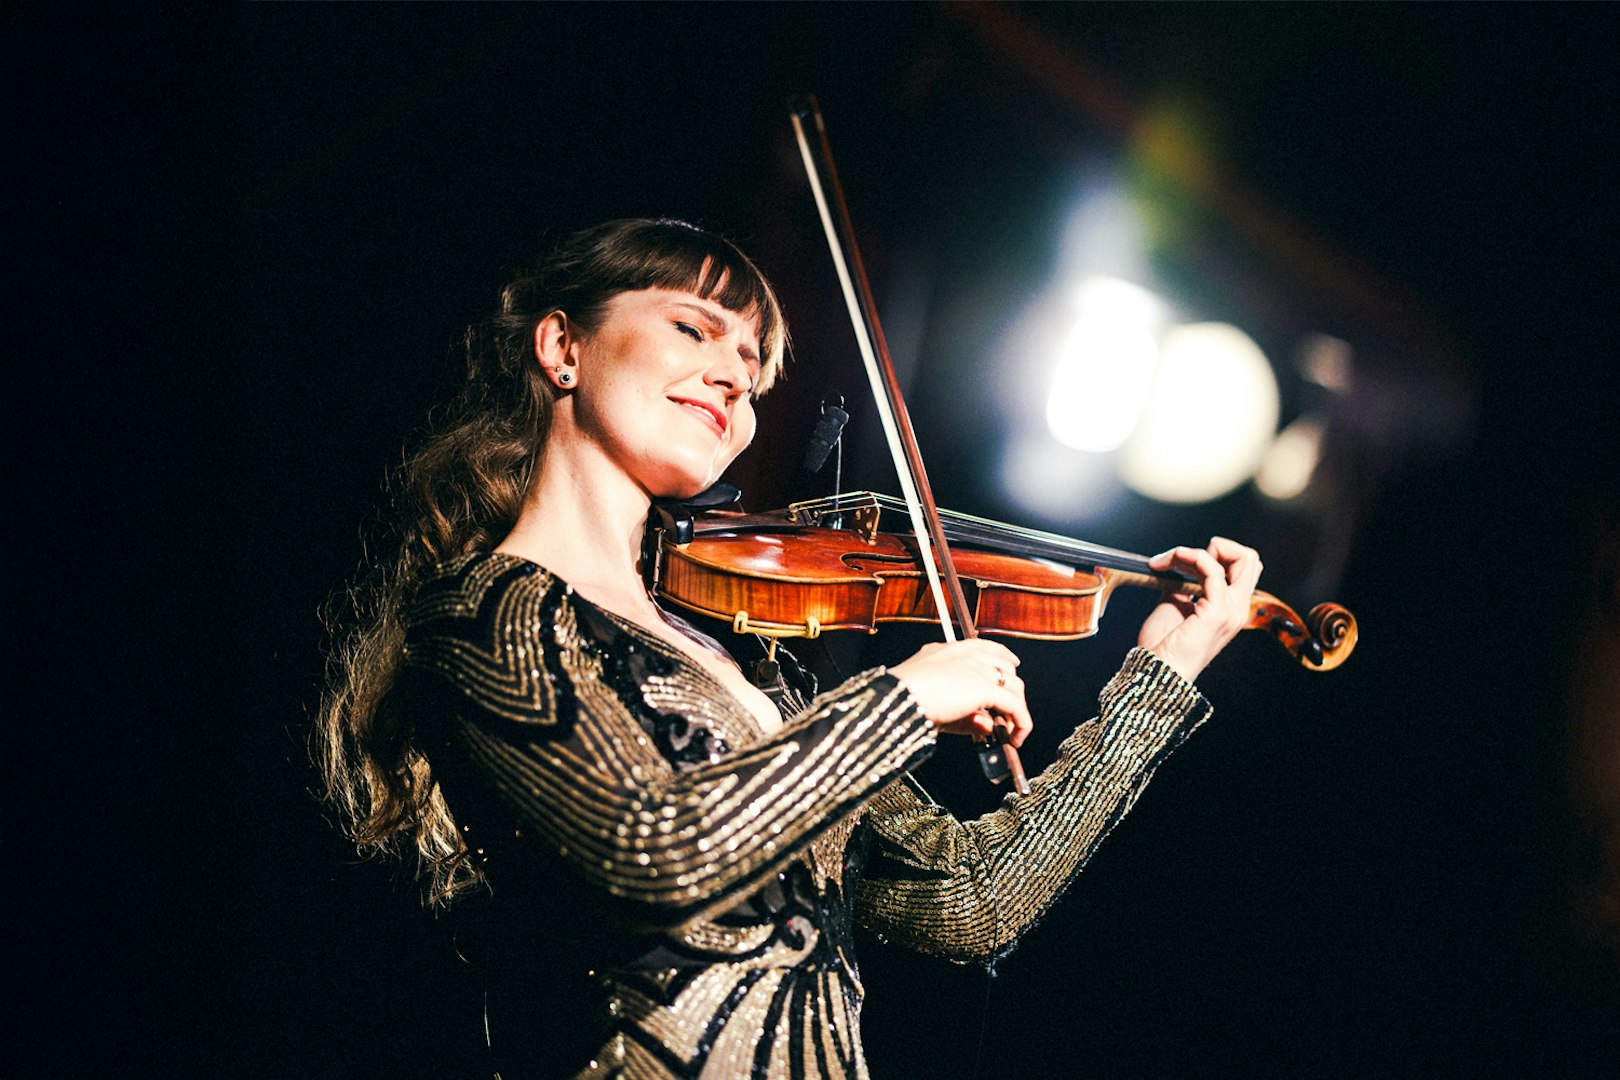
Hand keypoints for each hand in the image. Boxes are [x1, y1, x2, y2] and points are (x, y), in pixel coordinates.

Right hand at [890, 638, 1032, 747]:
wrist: (898, 699)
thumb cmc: (905, 699)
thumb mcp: (936, 703)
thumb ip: (965, 714)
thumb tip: (988, 725)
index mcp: (950, 650)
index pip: (986, 647)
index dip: (1004, 657)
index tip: (1012, 666)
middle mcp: (967, 654)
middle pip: (1005, 667)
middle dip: (1011, 689)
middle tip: (1007, 713)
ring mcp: (978, 668)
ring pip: (1013, 685)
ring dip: (1016, 709)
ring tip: (1010, 730)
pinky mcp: (985, 687)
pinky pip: (1015, 706)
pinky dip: (1021, 723)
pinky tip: (1015, 738)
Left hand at [1138, 536, 1262, 683]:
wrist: (1157, 671)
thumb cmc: (1163, 645)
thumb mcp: (1175, 604)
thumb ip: (1184, 584)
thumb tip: (1177, 563)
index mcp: (1230, 609)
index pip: (1243, 568)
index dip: (1216, 555)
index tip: (1181, 562)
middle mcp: (1237, 609)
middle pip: (1250, 559)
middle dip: (1218, 547)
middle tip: (1184, 557)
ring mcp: (1231, 611)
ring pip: (1238, 558)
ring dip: (1196, 551)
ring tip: (1168, 560)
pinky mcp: (1217, 611)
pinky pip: (1211, 568)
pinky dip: (1190, 556)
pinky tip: (1171, 560)